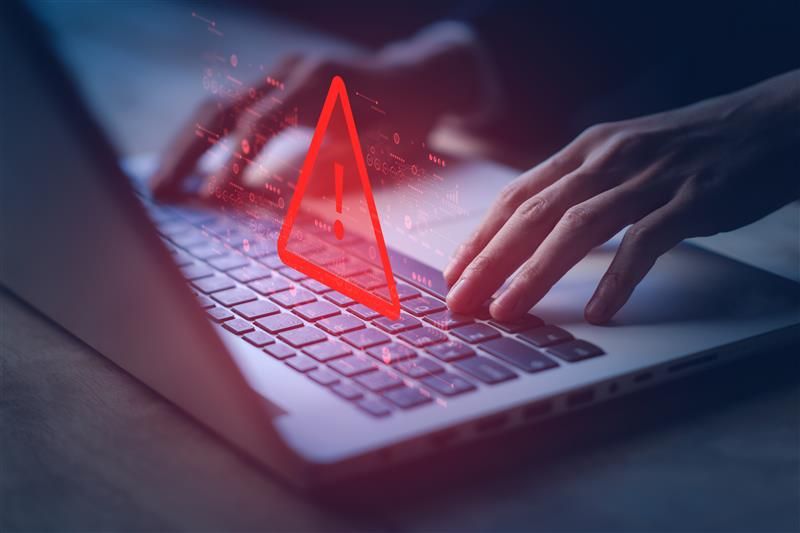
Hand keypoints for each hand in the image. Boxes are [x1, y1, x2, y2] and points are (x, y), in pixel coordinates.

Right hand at [149, 22, 487, 200]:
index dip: (233, 162)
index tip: (210, 198)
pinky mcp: (279, 82)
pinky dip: (209, 139)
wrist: (424, 76)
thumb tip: (280, 207)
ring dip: (188, 147)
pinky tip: (191, 168)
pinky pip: (234, 109)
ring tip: (162, 185)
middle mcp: (294, 69)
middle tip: (160, 194)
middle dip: (188, 153)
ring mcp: (283, 71)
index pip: (260, 124)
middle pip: (224, 109)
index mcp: (320, 84)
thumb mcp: (384, 149)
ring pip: (220, 107)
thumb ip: (336, 172)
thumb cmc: (410, 118)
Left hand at [445, 70, 799, 323]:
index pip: (517, 196)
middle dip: (490, 261)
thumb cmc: (689, 148)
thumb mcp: (622, 155)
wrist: (769, 123)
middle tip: (462, 302)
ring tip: (507, 312)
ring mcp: (649, 179)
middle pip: (533, 214)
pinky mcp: (692, 200)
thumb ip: (580, 187)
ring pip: (577, 227)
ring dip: (535, 273)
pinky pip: (645, 242)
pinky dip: (617, 278)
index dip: (480, 237)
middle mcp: (608, 159)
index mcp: (586, 150)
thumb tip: (533, 231)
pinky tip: (597, 311)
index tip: (454, 273)